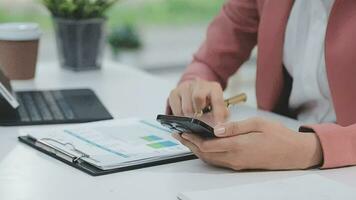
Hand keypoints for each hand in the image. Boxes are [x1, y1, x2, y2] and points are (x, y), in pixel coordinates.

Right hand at [168, 78, 227, 122]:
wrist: (195, 92)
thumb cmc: (208, 102)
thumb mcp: (218, 107)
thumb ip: (221, 116)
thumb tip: (218, 128)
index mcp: (214, 87)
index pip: (216, 100)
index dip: (218, 114)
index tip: (218, 126)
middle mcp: (199, 84)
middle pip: (198, 98)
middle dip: (199, 114)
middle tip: (200, 122)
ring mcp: (185, 87)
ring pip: (186, 107)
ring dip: (190, 118)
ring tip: (193, 120)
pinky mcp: (174, 92)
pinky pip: (176, 110)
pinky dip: (180, 117)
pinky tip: (184, 116)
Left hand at [173, 117, 322, 169]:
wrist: (294, 153)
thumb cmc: (278, 135)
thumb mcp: (258, 124)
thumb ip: (235, 127)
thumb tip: (215, 129)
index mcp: (238, 146)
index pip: (207, 145)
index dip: (193, 139)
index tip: (182, 131)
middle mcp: (234, 158)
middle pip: (205, 154)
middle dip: (190, 144)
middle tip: (178, 134)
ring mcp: (237, 164)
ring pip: (210, 159)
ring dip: (196, 150)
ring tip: (187, 139)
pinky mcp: (240, 165)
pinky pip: (218, 161)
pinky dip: (207, 154)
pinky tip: (203, 146)